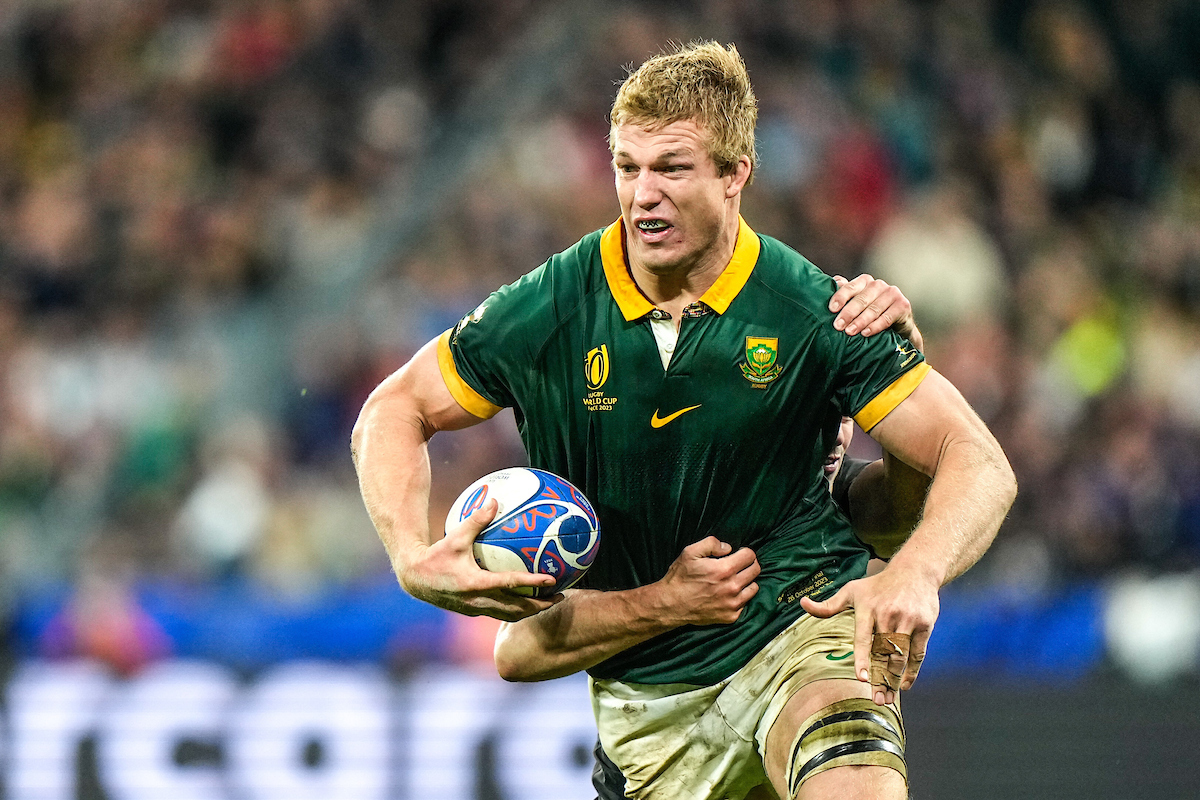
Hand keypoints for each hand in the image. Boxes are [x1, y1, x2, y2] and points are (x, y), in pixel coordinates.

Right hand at [398, 498, 560, 621]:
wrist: (415, 579)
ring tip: (549, 603)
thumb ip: (476, 520)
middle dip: (539, 605)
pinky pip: (499, 613)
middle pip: (516, 608)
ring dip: (530, 611)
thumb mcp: (456, 536)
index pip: (510, 584)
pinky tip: (526, 601)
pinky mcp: (472, 612)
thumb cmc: (436, 555)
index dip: (532, 583)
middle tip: (560, 597)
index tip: (551, 580)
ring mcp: (475, 609)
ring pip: (509, 615)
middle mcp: (478, 601)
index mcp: (475, 583)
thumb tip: (494, 500)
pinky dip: (515, 610)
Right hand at [653, 537, 759, 625]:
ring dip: (747, 582)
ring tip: (733, 580)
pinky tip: (727, 595)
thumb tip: (728, 547)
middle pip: (755, 570)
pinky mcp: (731, 616)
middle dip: (749, 564)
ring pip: (754, 588)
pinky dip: (739, 598)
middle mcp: (732, 587)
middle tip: (738, 565)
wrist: (671, 605)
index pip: (750, 556)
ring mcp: (733, 604)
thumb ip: (711, 544)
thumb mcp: (690, 552)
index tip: (738, 554)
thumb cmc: (680, 578)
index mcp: (725, 569)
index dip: (744, 552)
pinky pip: (745, 604)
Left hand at [799, 563, 937, 705]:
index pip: (863, 638)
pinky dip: (912, 671)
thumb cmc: (878, 584)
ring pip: (901, 656)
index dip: (862, 659)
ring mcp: (907, 621)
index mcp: (867, 609)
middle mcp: (887, 616)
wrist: (914, 570)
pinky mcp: (924, 625)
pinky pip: (918, 653)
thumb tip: (802, 604)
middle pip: (884, 653)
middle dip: (881, 679)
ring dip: (895, 679)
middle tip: (878, 700)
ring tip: (889, 697)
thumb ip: (828, 605)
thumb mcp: (851, 590)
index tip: (861, 678)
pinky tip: (904, 684)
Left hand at [829, 274, 923, 352]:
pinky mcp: (903, 305)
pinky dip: (875, 326)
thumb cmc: (871, 313)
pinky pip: (887, 317)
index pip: (850, 287)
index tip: (831, 309)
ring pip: (873, 309)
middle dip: (848, 313)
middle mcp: (879, 285)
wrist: (898, 327)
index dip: (840, 297)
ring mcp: (892, 294)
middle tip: (838, 326)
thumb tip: (830, 283)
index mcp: (865, 282)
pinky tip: (865, 333)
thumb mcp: (857, 304)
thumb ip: (845, 294)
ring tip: (849, 331)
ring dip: (860, 321)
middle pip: (861, 299)